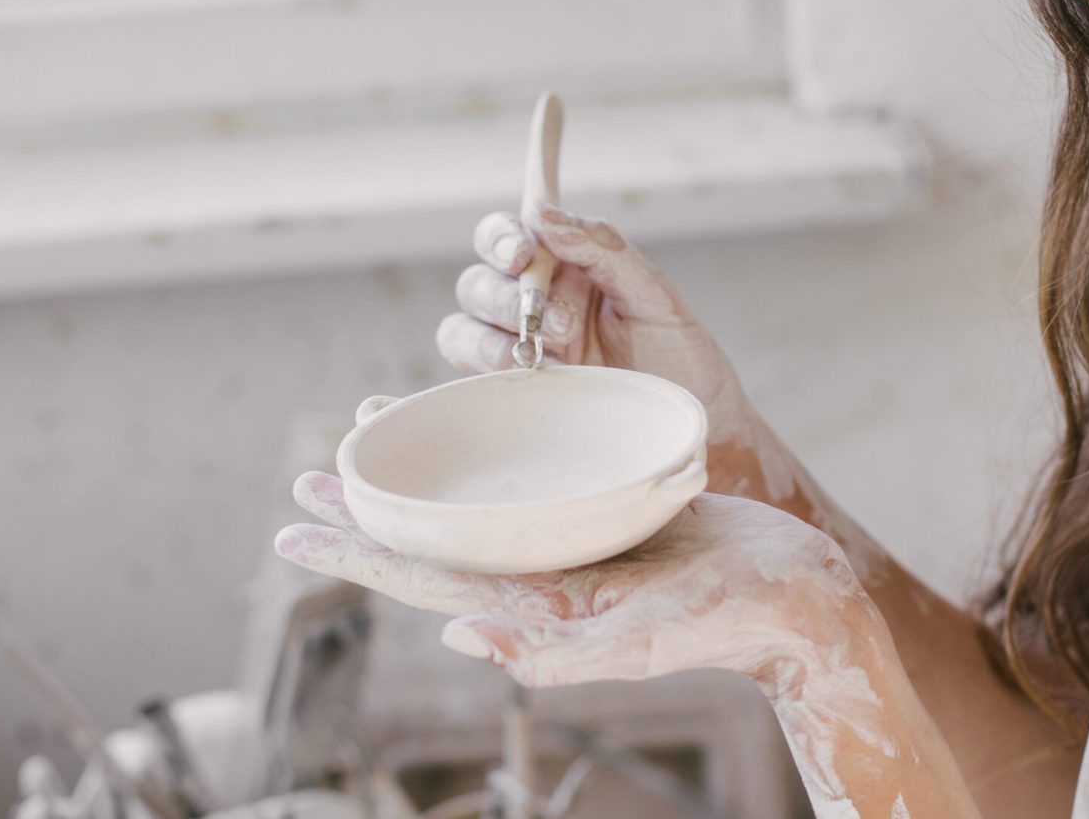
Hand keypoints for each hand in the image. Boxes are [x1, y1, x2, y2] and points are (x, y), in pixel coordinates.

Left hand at [271, 469, 877, 693]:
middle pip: (435, 541)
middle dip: (367, 517)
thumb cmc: (730, 620)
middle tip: (304, 479)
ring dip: (420, 484)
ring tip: (369, 448)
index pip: (424, 577)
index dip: (354, 556)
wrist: (800, 595)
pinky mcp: (610, 516)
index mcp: (539, 607)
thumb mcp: (643, 642)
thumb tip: (458, 634)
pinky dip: (490, 464)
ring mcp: (576, 548)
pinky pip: (531, 486)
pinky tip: (474, 438)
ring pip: (476, 510)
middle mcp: (545, 577)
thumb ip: (553, 651)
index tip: (288, 530)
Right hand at [439, 202, 759, 443]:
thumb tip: (543, 213)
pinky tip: (533, 380)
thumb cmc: (681, 359)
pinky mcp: (516, 395)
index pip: (509, 236)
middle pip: (478, 282)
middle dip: (507, 297)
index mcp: (566, 268)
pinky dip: (488, 374)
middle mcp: (534, 305)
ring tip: (554, 358)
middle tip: (563, 324)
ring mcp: (521, 351)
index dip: (501, 238)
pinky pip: (472, 378)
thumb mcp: (654, 295)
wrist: (698, 429)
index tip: (524, 253)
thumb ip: (603, 248)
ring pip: (464, 329)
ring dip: (497, 340)